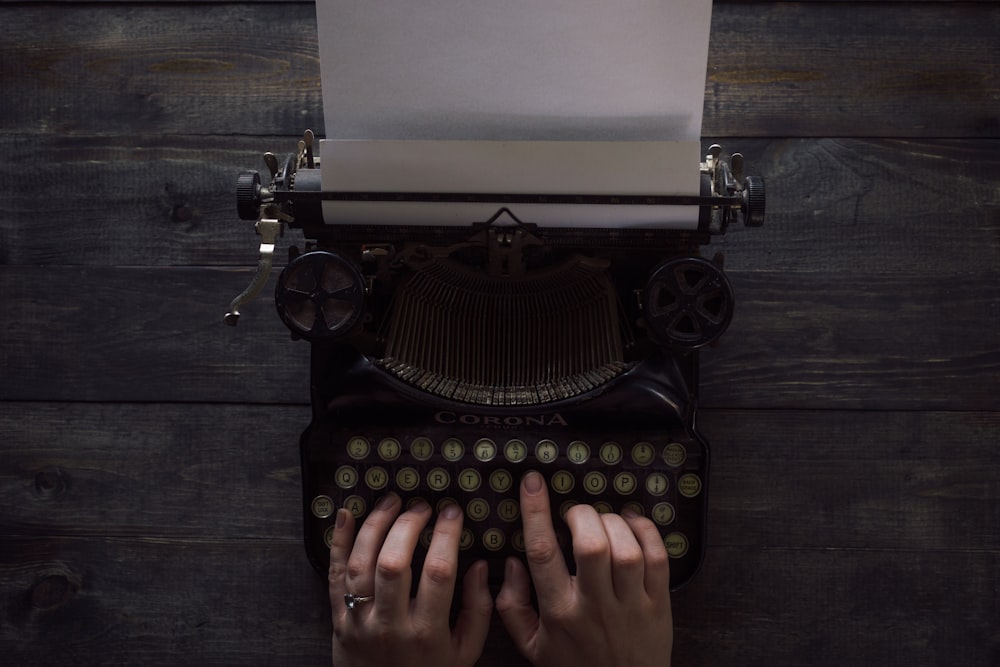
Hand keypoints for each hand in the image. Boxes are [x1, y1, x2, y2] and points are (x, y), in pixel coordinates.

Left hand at [328, 494, 493, 666]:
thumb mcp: (466, 651)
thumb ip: (478, 609)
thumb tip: (480, 566)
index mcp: (427, 633)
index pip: (438, 572)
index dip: (446, 534)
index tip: (453, 512)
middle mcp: (391, 625)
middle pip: (394, 563)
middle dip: (408, 524)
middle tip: (421, 505)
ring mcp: (360, 622)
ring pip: (362, 563)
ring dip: (375, 525)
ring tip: (391, 502)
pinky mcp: (338, 620)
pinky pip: (335, 575)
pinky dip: (338, 542)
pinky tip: (346, 514)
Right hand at [496, 472, 672, 666]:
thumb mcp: (531, 647)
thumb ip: (511, 606)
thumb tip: (511, 564)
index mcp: (559, 613)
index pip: (543, 553)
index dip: (536, 512)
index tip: (533, 484)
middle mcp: (595, 606)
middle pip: (591, 545)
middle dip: (581, 514)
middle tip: (574, 512)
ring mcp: (630, 606)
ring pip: (626, 549)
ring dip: (612, 522)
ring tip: (602, 520)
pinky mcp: (658, 605)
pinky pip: (658, 558)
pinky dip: (646, 531)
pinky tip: (631, 524)